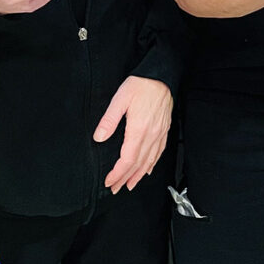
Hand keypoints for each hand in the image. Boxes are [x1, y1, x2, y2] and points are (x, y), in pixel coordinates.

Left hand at [95, 76, 172, 193]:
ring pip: (150, 160)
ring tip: (130, 185)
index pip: (127, 160)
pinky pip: (159, 152)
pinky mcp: (164, 129)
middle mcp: (151, 134)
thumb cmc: (142, 84)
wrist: (162, 75)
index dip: (118, 174)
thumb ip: (109, 119)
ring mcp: (159, 132)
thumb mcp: (120, 98)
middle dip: (125, 179)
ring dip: (138, 175)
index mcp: (139, 129)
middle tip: (116, 188)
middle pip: (138, 164)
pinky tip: (148, 169)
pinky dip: (152, 164)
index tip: (109, 181)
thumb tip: (99, 137)